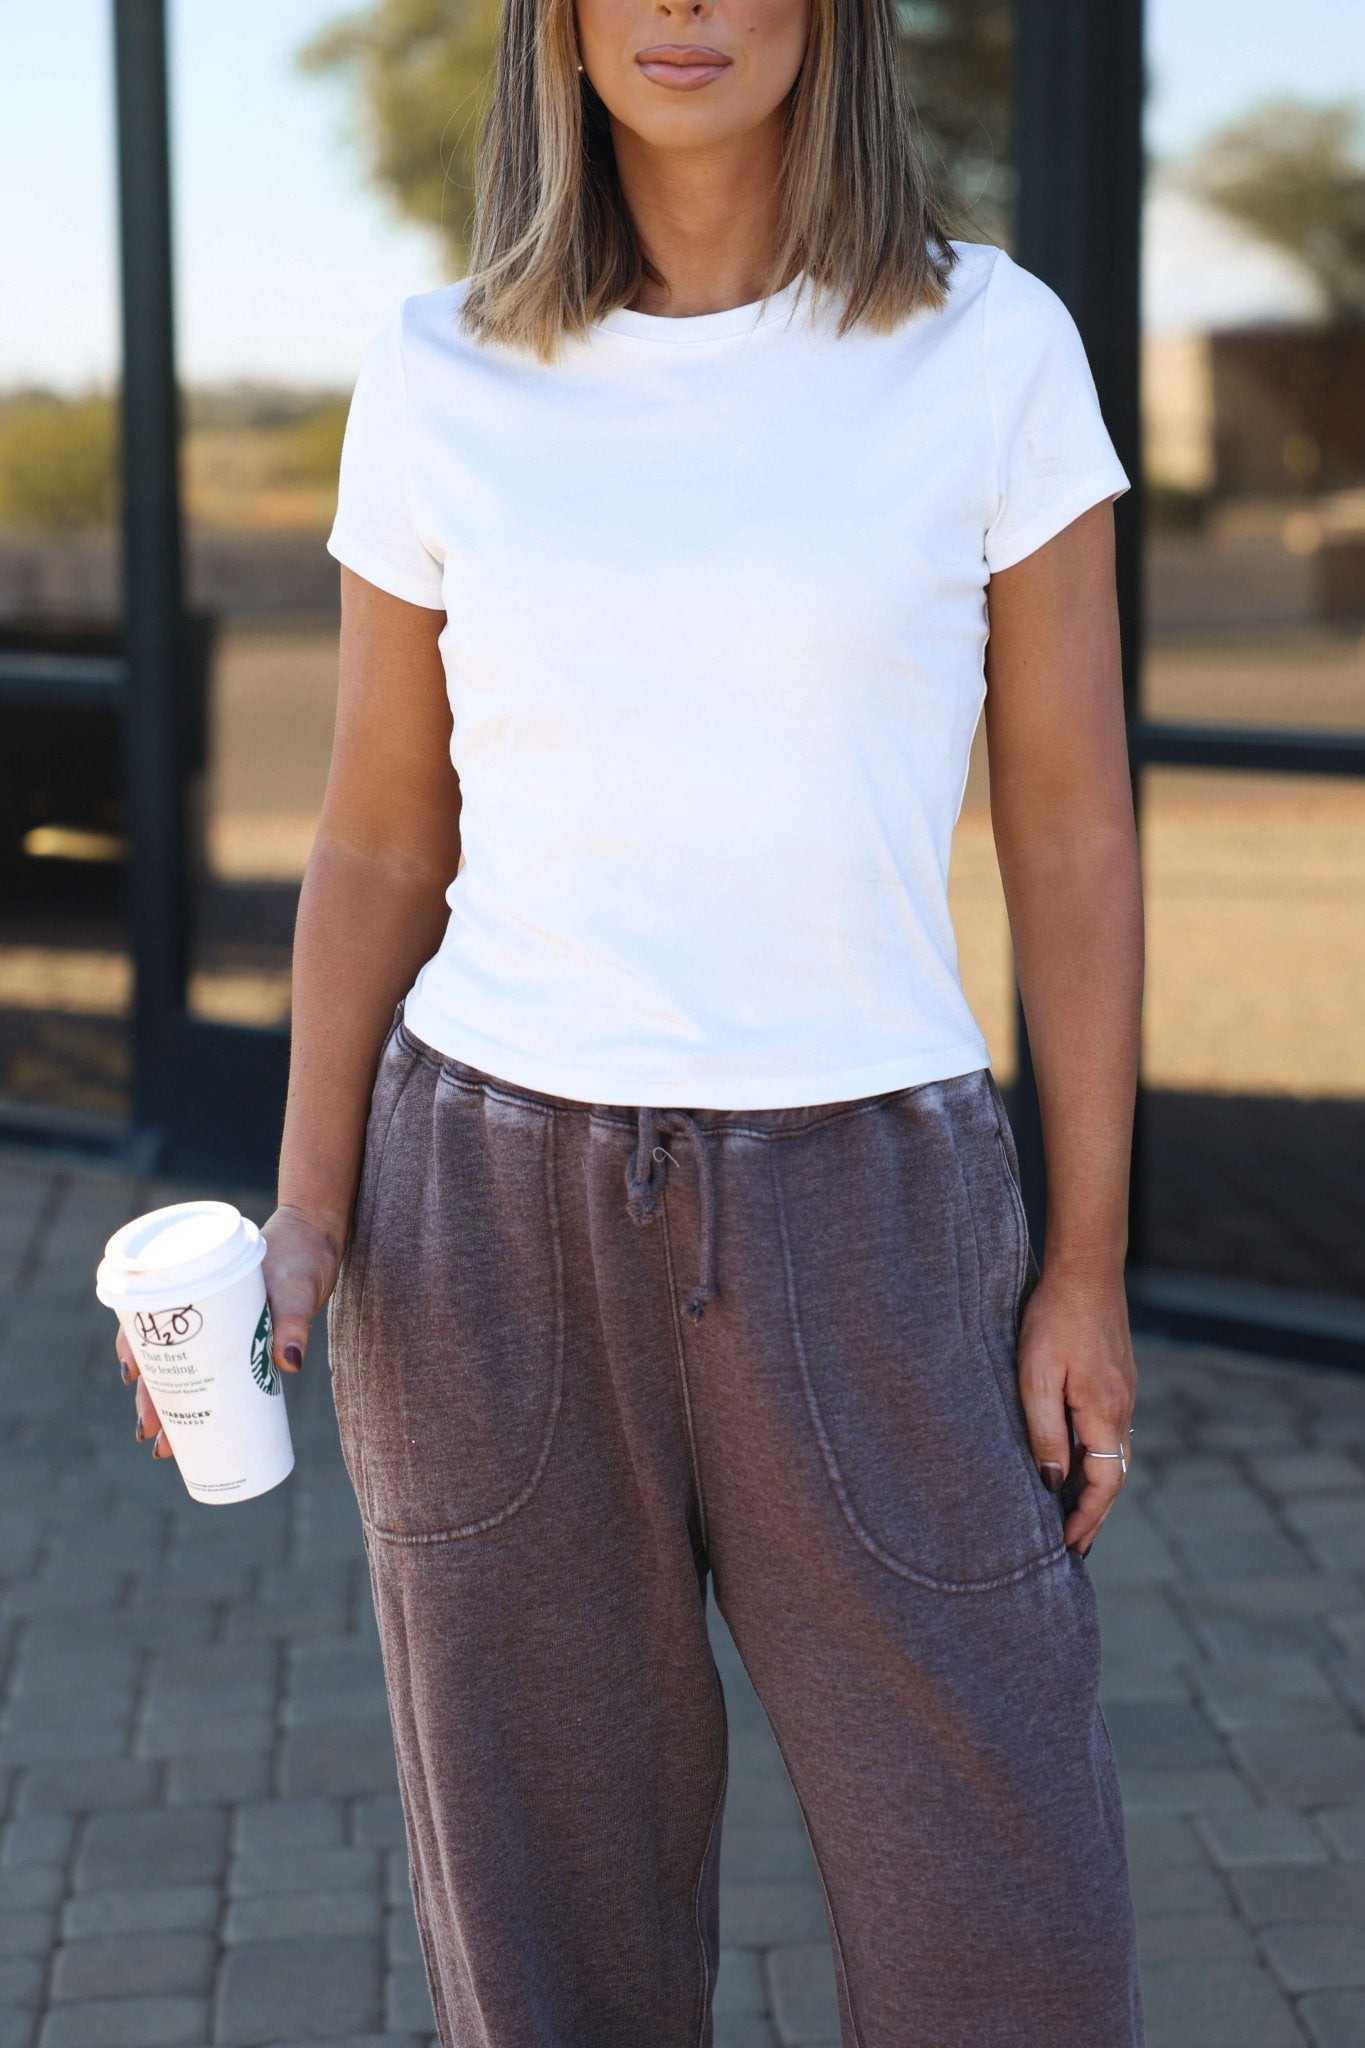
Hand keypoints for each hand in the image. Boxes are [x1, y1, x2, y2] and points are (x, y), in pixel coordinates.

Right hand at [113, 1204, 347, 1464]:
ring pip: (186, 1372)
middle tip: (150, 1434)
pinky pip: (215, 1374)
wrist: (318, 1238)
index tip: (131, 1377)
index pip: (152, 1319)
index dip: (135, 1348)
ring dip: (172, 1407)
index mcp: (200, 1288)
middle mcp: (203, 1311)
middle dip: (152, 1398)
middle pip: (165, 1357)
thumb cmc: (302, 1254)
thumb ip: (294, 1322)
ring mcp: (222, 1329)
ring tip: (165, 1446)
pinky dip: (204, 1401)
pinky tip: (199, 1430)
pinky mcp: (243, 1342)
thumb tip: (290, 1364)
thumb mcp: (298, 1287)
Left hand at [1015, 1264, 1135, 1556]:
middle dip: (1093, 1515)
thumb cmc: (1054, 1319)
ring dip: (1094, 1489)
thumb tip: (1050, 1483)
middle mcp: (1122, 1408)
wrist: (1086, 1268)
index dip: (1085, 1519)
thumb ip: (1044, 1432)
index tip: (1065, 1547)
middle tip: (1071, 1548)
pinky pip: (1108, 1433)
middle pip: (1113, 1477)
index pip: (1104, 1485)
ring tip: (1070, 1516)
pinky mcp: (1115, 1379)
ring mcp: (1123, 1393)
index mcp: (1105, 1413)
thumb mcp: (1036, 1377)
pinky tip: (1074, 1463)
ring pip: (1113, 1455)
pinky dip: (1095, 1460)